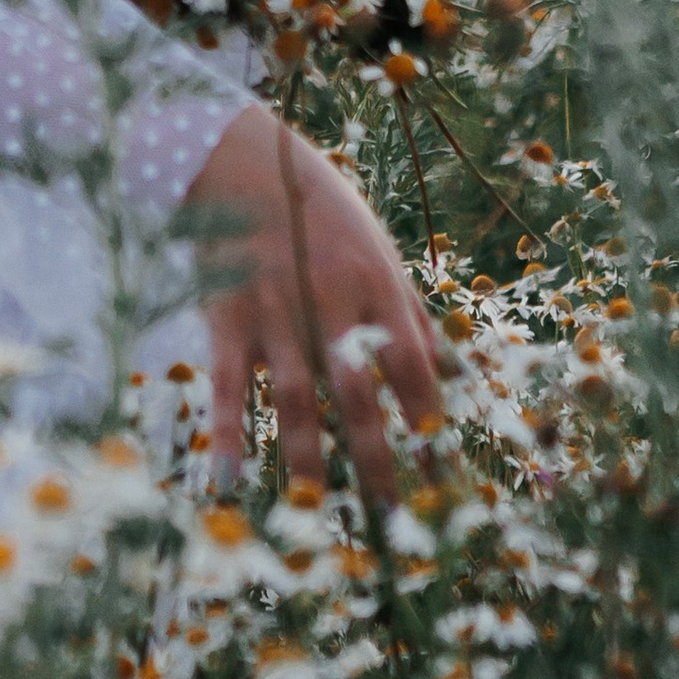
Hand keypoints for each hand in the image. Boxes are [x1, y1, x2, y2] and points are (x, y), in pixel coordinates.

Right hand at [185, 103, 438, 501]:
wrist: (238, 156)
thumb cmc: (318, 205)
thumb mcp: (378, 248)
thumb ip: (412, 313)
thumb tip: (454, 372)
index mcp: (377, 288)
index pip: (414, 371)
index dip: (430, 428)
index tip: (445, 482)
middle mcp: (330, 305)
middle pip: (359, 397)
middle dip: (379, 463)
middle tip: (395, 522)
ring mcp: (274, 312)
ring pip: (294, 399)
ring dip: (308, 460)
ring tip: (318, 513)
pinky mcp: (224, 316)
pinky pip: (226, 384)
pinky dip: (228, 431)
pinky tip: (228, 479)